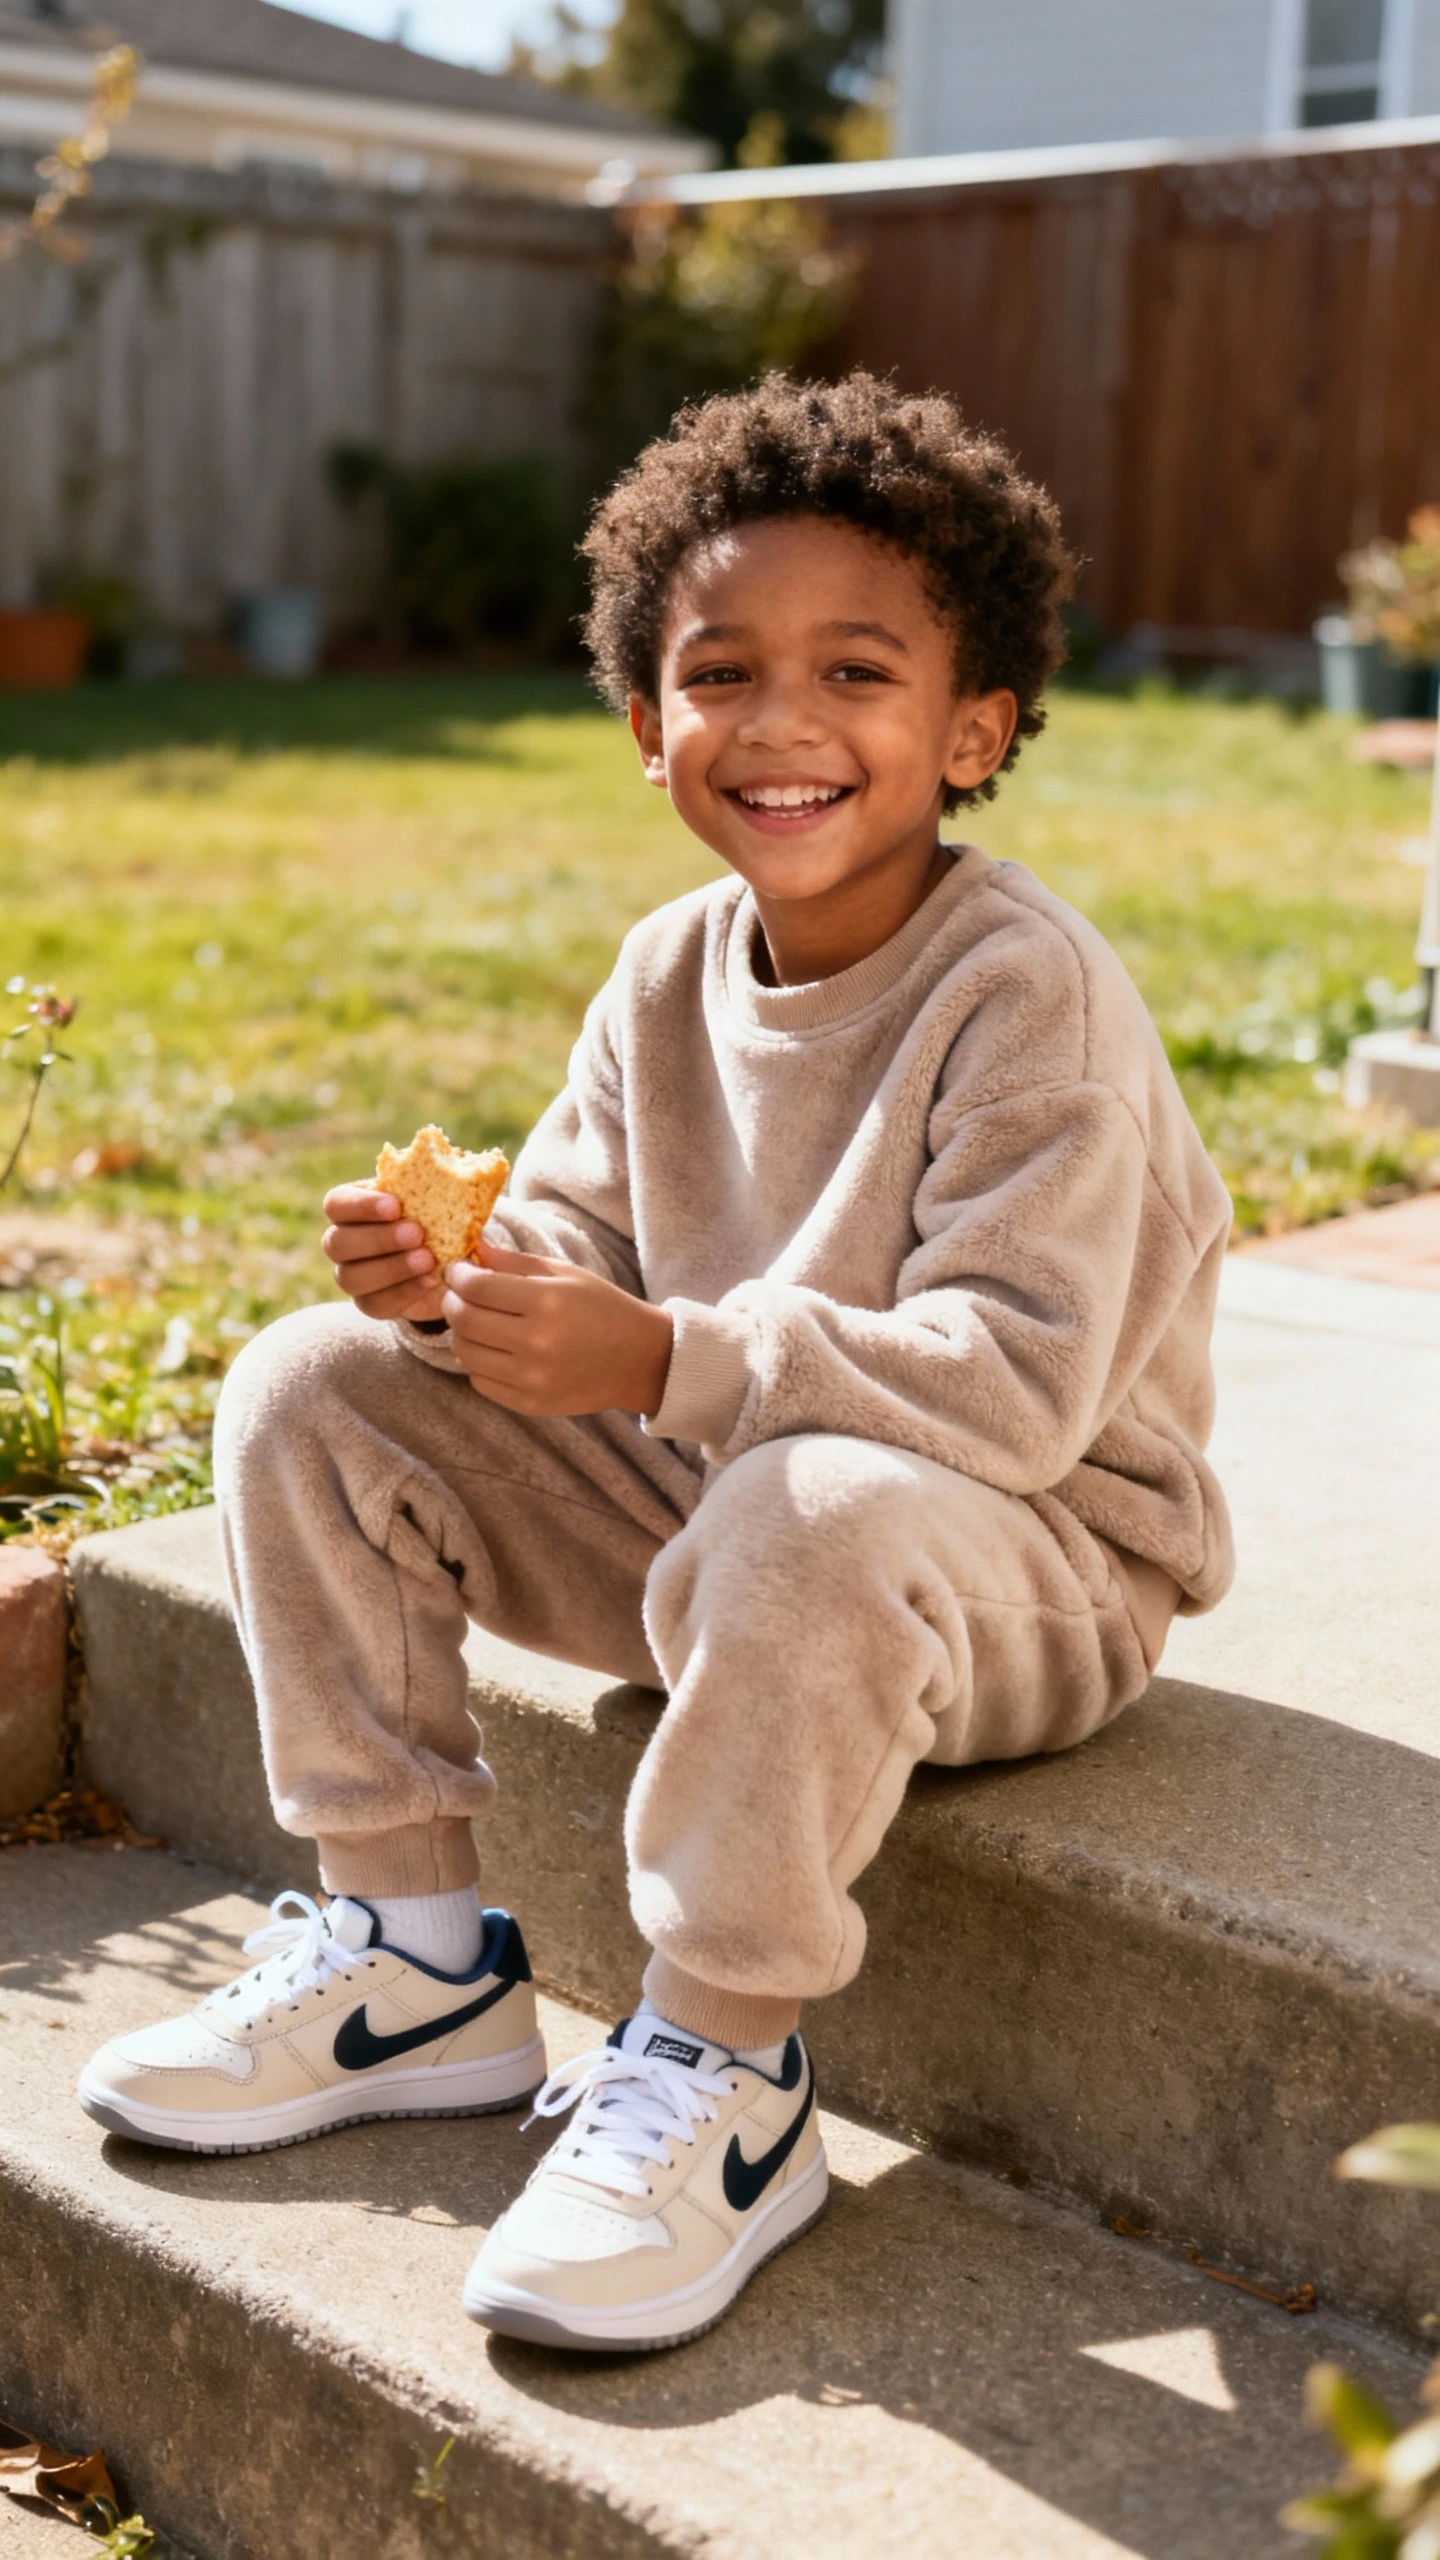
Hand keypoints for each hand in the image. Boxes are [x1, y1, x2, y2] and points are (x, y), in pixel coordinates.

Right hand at [322, 1182, 444, 1322]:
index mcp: (352, 1207)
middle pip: (337, 1243)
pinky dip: (403, 1293)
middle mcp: (342, 1241)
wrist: (448, 1260)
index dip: (360, 1205)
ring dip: (390, 1268)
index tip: (396, 1206)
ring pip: (350, 1277)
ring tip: (429, 1260)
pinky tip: (430, 1281)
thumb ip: (445, 1193)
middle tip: (416, 1234)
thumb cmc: (439, 1218)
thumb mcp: (443, 1201)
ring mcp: (351, 1275)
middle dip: (378, 1239)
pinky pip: (374, 1304)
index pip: (336, 1204)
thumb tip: (468, 1183)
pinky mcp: (369, 1302)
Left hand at [442, 1238, 673, 1417]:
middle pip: (464, 1320)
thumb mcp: (564, 1273)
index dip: (458, 1275)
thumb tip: (470, 1249)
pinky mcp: (530, 1404)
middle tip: (460, 1294)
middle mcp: (536, 1343)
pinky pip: (480, 1382)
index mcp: (547, 1303)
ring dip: (462, 1333)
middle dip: (453, 1302)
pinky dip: (478, 1363)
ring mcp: (532, 1379)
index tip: (458, 1270)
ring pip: (465, 1354)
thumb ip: (513, 1261)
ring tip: (478, 1322)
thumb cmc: (602, 1308)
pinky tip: (495, 1350)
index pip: (477, 1288)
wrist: (639, 1359)